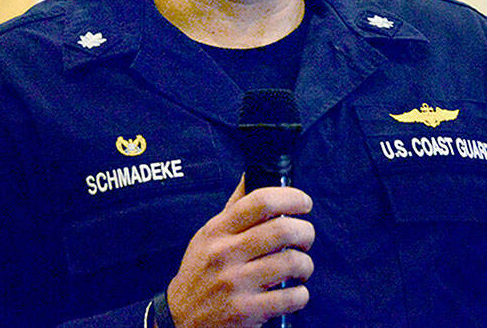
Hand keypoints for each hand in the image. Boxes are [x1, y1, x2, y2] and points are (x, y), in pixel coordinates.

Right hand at [165, 177, 314, 327]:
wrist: (180, 320)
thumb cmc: (200, 274)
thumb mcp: (207, 236)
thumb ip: (233, 208)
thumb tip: (252, 174)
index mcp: (218, 231)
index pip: (260, 201)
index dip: (291, 197)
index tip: (304, 203)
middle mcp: (225, 254)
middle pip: (282, 230)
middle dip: (305, 232)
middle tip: (306, 237)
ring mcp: (235, 284)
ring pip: (291, 262)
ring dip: (306, 264)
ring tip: (302, 267)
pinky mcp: (246, 311)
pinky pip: (290, 297)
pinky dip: (301, 294)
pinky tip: (295, 292)